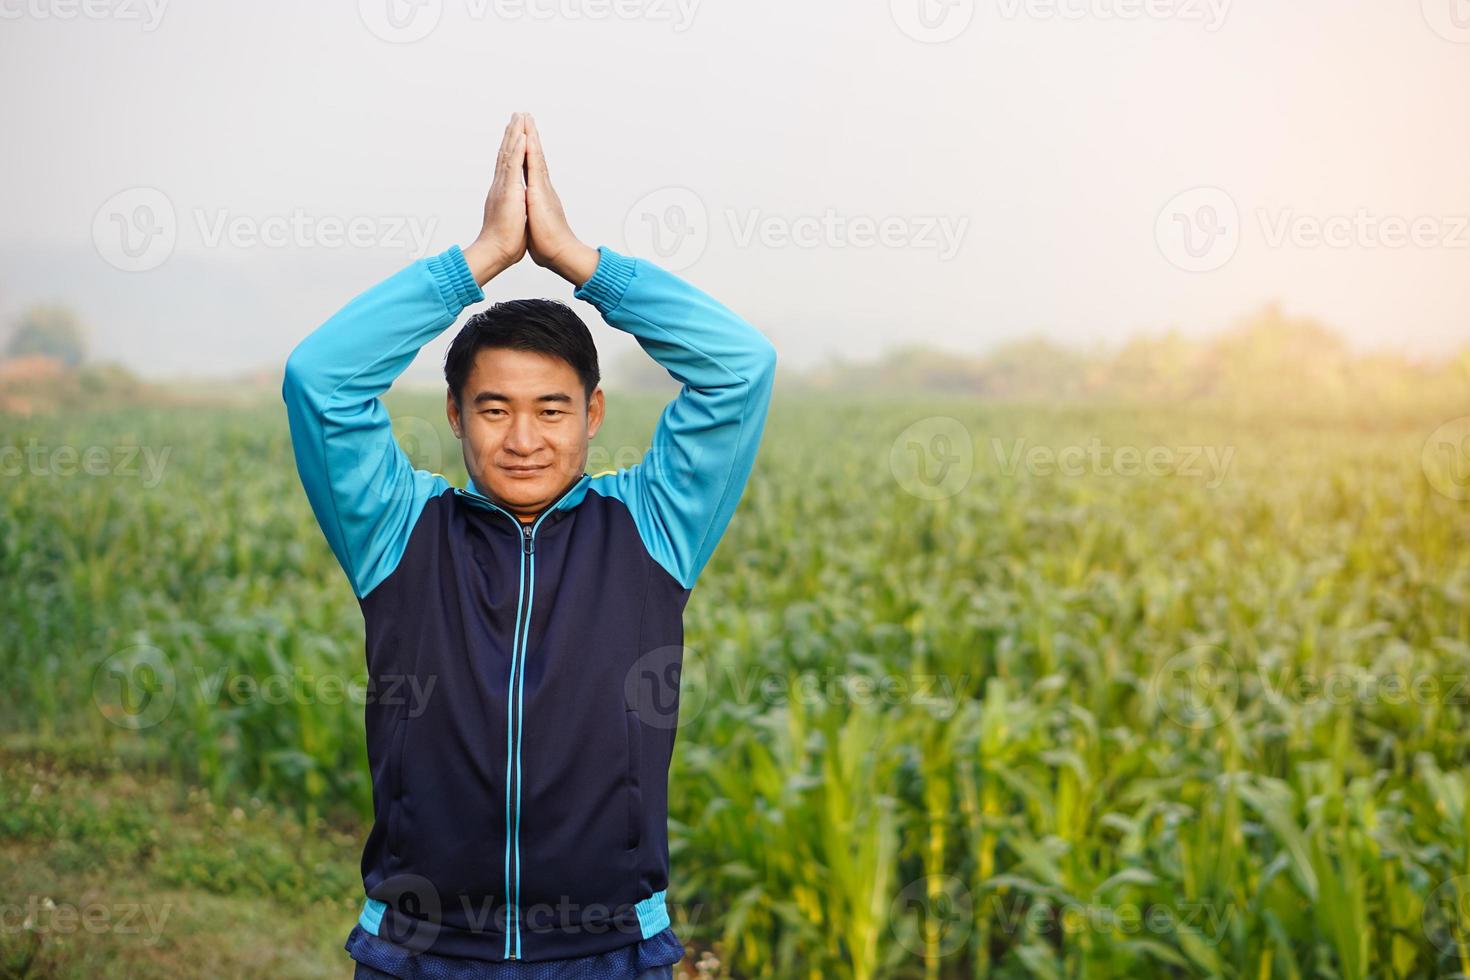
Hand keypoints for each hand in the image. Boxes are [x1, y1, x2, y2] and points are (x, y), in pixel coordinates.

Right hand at [463, 112, 528, 284]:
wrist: (496, 252)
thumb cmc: (506, 242)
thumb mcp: (512, 219)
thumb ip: (513, 208)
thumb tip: (516, 206)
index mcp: (505, 191)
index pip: (509, 164)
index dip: (512, 147)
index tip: (517, 132)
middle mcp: (502, 185)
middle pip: (506, 153)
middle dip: (512, 133)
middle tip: (516, 115)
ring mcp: (504, 186)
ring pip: (509, 154)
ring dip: (514, 134)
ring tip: (519, 117)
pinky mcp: (508, 191)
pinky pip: (513, 165)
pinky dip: (517, 149)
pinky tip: (521, 135)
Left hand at [524, 113, 598, 286]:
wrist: (559, 253)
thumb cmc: (548, 245)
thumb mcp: (536, 224)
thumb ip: (535, 214)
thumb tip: (533, 212)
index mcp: (537, 194)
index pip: (530, 166)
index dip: (526, 149)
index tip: (522, 134)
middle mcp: (541, 187)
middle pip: (533, 155)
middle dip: (529, 134)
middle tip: (524, 116)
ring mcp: (542, 187)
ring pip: (534, 155)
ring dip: (530, 135)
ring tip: (525, 118)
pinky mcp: (539, 192)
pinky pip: (534, 165)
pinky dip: (531, 150)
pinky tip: (527, 136)